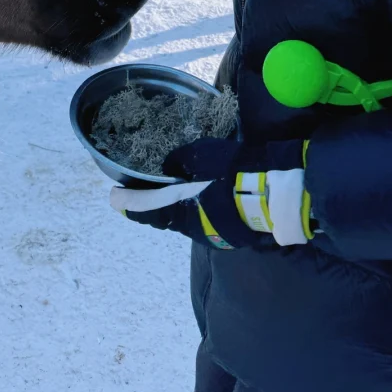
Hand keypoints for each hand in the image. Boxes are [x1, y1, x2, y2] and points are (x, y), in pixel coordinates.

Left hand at [109, 137, 311, 248]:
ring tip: (179, 191)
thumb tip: (169, 167)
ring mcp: (218, 235)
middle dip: (156, 206)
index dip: (129, 205)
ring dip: (182, 207)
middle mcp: (196, 230)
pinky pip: (211, 220)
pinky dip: (204, 208)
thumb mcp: (201, 156)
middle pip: (168, 218)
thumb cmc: (234, 172)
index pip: (147, 212)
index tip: (113, 199)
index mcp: (183, 213)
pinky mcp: (237, 234)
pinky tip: (211, 196)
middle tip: (147, 191)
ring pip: (191, 220)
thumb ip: (179, 161)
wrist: (278, 192)